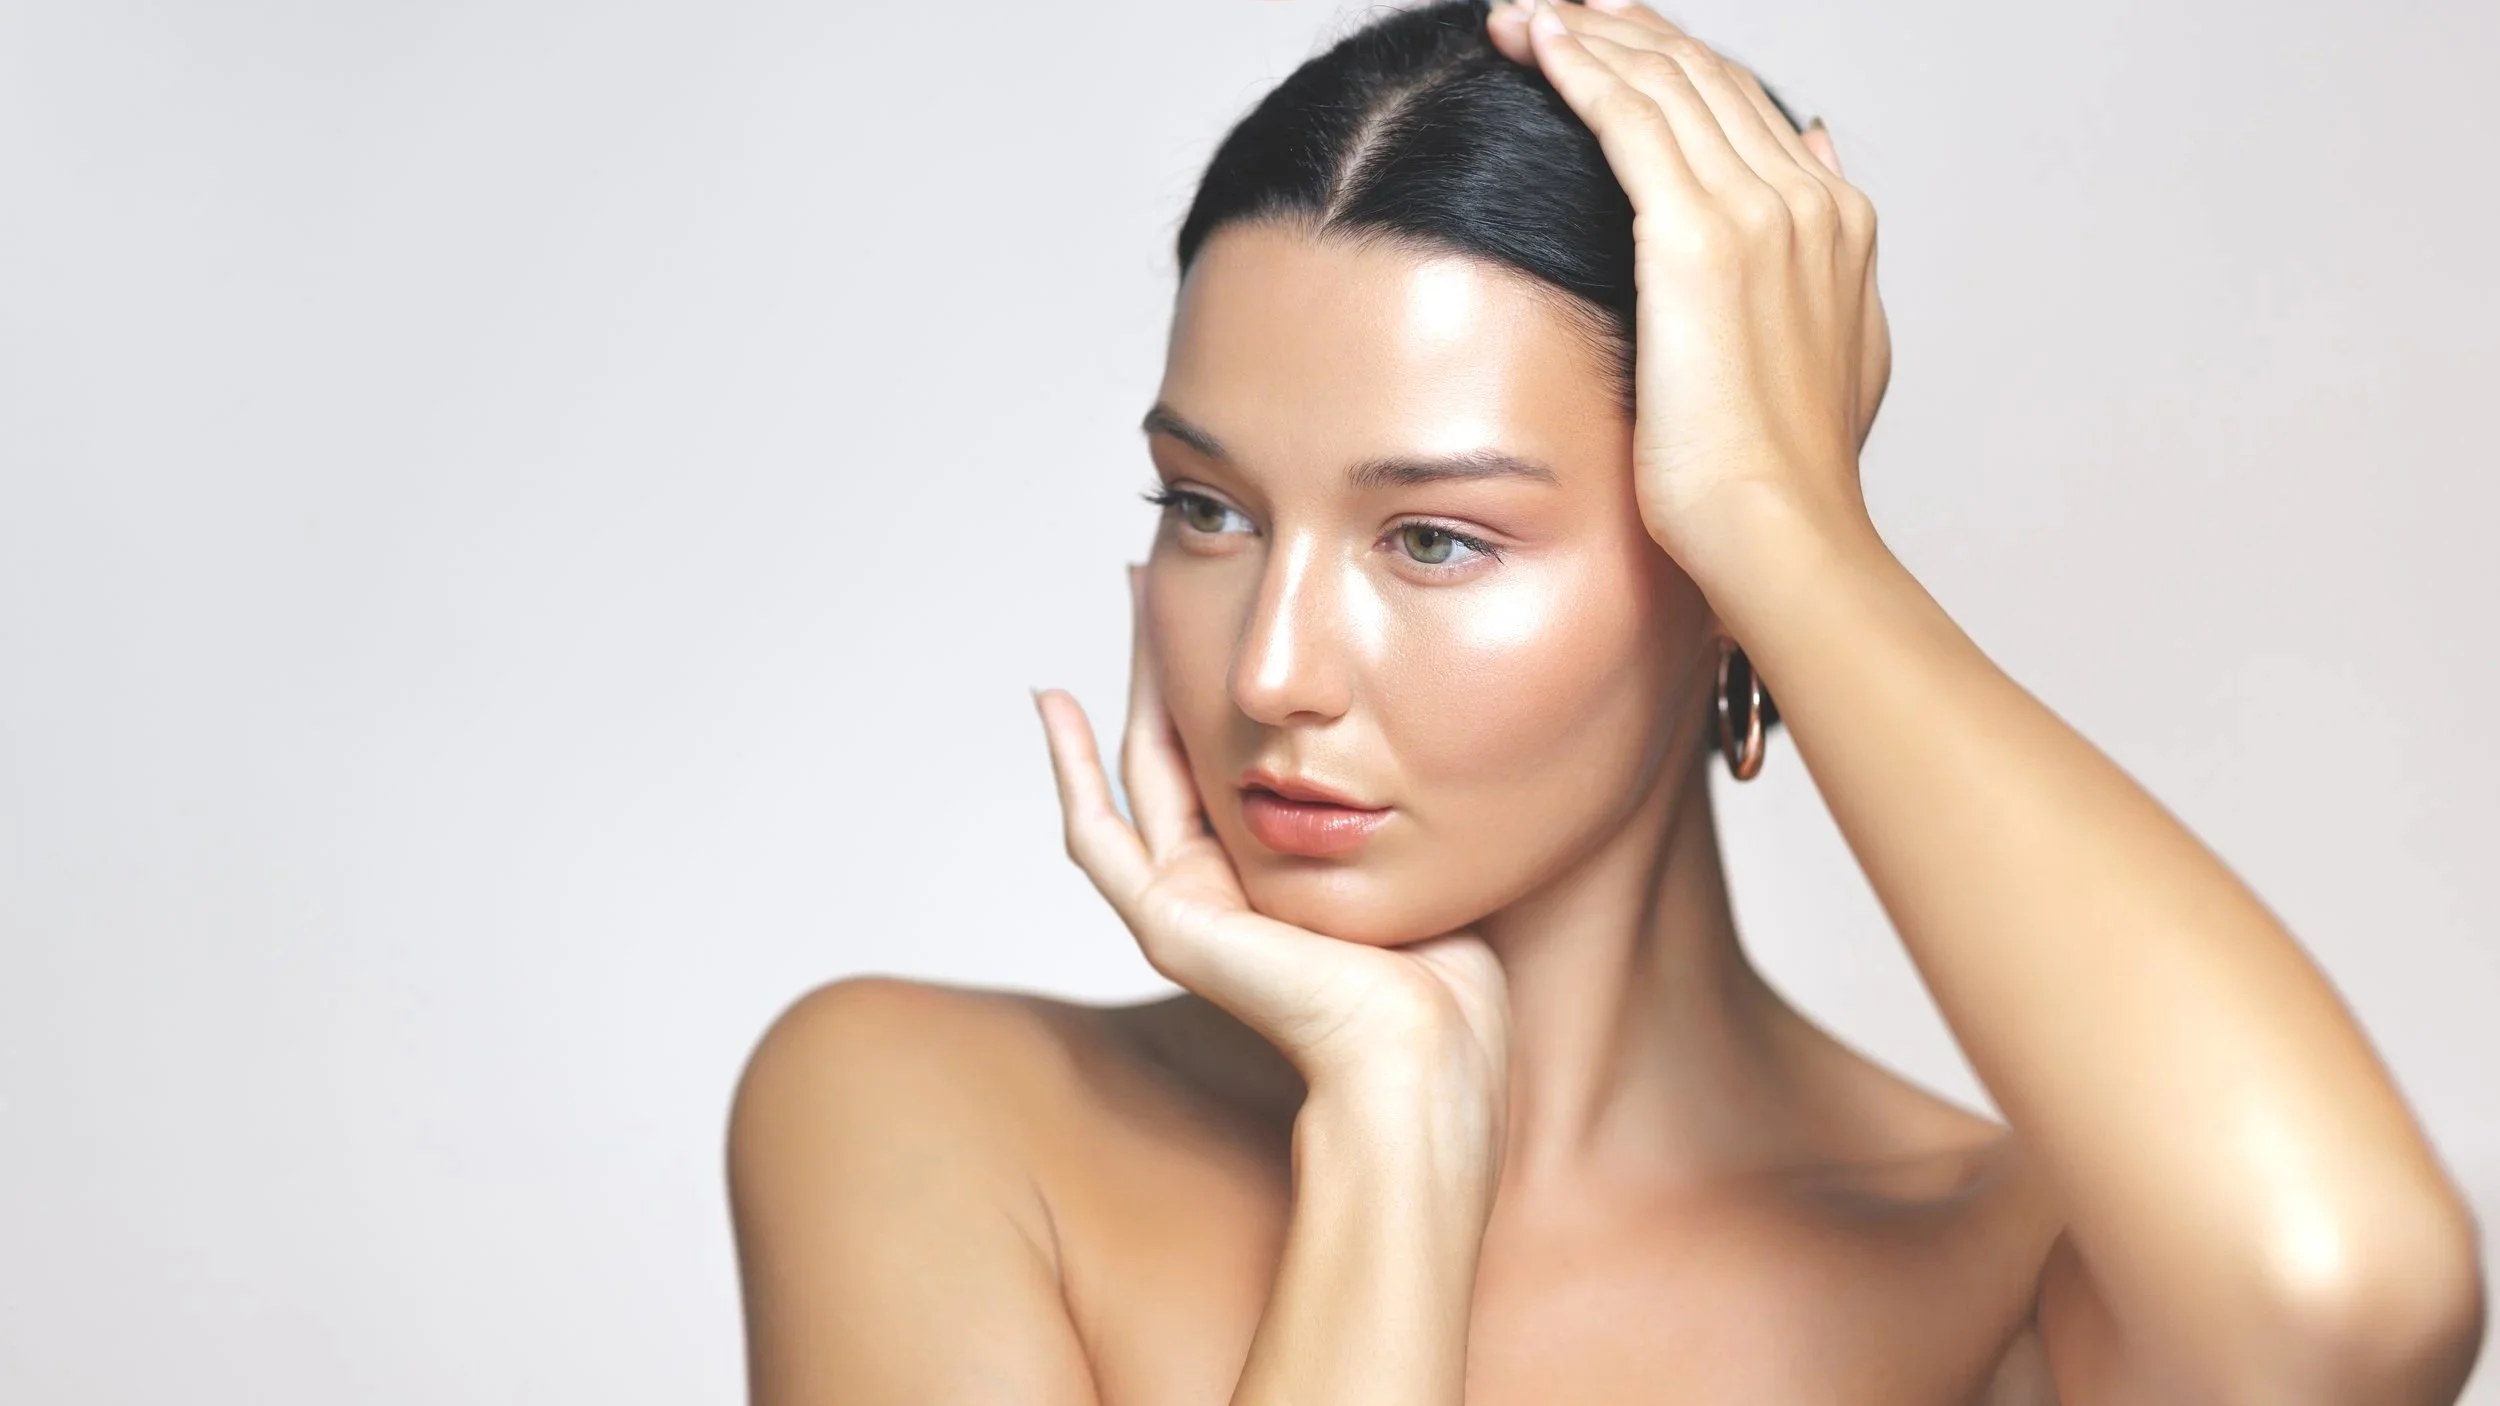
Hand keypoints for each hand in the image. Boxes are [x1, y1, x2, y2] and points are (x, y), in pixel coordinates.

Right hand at [1032, 567, 1511, 1152]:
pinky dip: (1066, 770)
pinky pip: (1097, 836)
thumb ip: (1400, 808)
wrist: (1426, 1053)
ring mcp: (1185, 909)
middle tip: (1161, 572)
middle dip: (1169, 657)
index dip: (1220, 681)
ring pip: (1137, 770)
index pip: (1233, 761)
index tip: (1224, 604)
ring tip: (1132, 591)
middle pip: (1177, 749)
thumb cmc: (1450, 983)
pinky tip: (1052, 704)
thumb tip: (1429, 738)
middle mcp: (1223, 889)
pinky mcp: (1167, 925)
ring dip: (1129, 678)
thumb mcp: (1422, 859)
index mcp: (1277, 878)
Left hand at [1489, 0, 1892, 576]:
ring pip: (1661, 83)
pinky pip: (1627, 117)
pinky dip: (1577, 65)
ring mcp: (1757, 212)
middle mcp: (1806, 199)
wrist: (1781, 531)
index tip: (1612, 37)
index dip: (1674, 61)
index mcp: (1837, 222)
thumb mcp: (1833, 351)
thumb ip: (1824, 252)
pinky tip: (1532, 39)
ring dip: (1585, 34)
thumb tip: (1815, 149)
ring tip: (1524, 12)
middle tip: (1555, 6)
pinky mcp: (1695, 236)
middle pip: (1702, 76)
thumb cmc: (1785, 476)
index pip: (1744, 106)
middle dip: (1623, 30)